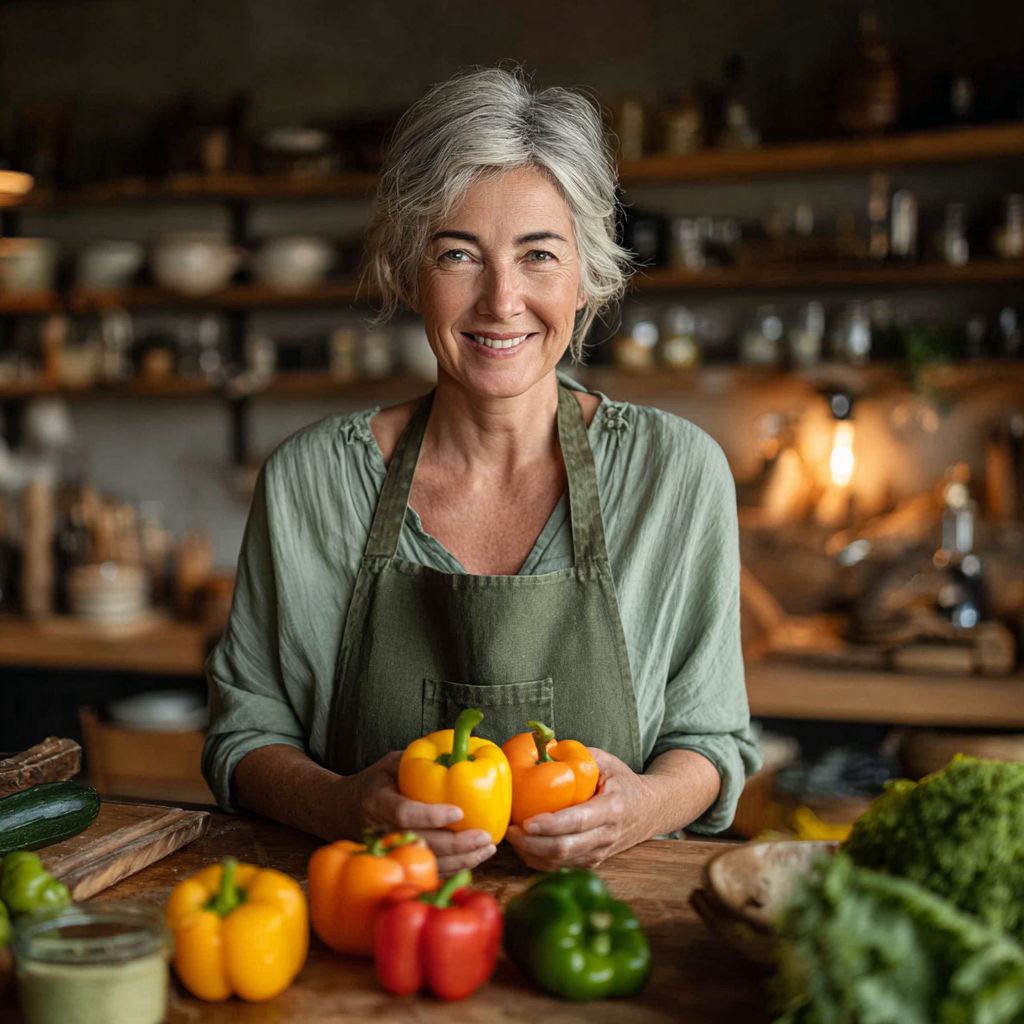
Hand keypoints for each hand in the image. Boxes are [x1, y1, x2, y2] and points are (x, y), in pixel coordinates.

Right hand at [349, 751, 495, 875]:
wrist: (343, 811)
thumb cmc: (375, 782)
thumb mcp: (390, 763)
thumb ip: (417, 759)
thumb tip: (457, 749)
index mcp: (379, 802)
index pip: (404, 814)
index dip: (431, 815)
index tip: (459, 812)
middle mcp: (383, 832)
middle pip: (422, 845)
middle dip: (456, 846)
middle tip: (485, 838)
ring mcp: (390, 852)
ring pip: (428, 864)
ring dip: (461, 861)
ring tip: (487, 848)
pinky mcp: (398, 863)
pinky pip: (429, 871)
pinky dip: (454, 868)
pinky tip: (475, 857)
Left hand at [505, 748, 653, 870]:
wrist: (649, 811)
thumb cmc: (622, 782)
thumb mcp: (607, 761)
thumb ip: (579, 755)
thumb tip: (544, 748)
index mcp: (612, 808)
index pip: (578, 821)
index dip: (551, 824)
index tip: (526, 821)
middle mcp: (607, 835)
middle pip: (565, 848)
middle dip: (531, 843)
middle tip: (509, 829)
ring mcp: (599, 853)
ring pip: (559, 862)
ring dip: (530, 853)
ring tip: (511, 836)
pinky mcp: (591, 862)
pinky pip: (560, 867)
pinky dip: (538, 859)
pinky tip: (524, 844)